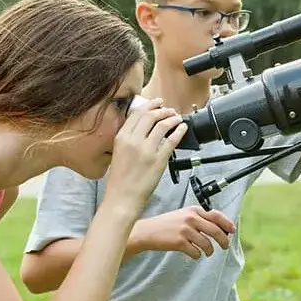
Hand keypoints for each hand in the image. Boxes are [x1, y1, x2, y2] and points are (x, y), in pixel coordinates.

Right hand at [105, 98, 186, 212]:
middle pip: (151, 116)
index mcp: (121, 138)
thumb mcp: (118, 153)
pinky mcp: (159, 159)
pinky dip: (180, 131)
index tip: (156, 103)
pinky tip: (183, 128)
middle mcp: (133, 141)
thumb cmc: (119, 180)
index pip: (137, 114)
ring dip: (173, 118)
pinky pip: (172, 140)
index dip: (149, 105)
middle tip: (169, 110)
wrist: (122, 198)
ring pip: (163, 125)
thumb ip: (128, 139)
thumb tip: (142, 128)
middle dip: (162, 110)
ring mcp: (147, 150)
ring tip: (177, 118)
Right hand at [133, 206, 235, 258]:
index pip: (216, 216)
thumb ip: (199, 218)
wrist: (147, 231)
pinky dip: (197, 255)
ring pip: (207, 244)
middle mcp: (191, 218)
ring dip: (209, 250)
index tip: (232, 231)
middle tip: (225, 246)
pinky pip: (196, 252)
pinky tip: (193, 254)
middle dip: (223, 241)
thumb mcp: (183, 215)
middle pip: (216, 231)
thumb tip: (219, 228)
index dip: (227, 224)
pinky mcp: (180, 242)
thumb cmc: (166, 224)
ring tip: (207, 252)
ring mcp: (185, 230)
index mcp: (193, 210)